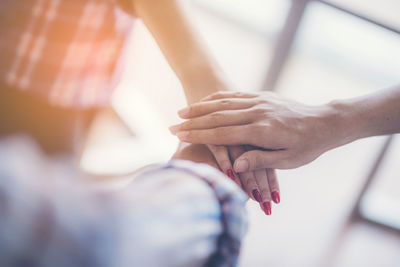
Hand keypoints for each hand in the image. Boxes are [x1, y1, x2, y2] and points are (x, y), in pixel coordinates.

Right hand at [170, 91, 341, 171]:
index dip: (199, 135)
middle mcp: (258, 113)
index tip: (179, 135)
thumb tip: (235, 167)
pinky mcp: (262, 96)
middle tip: (172, 125)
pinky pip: (235, 95)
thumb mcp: (287, 160)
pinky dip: (217, 97)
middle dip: (193, 121)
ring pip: (224, 103)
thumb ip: (259, 161)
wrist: (325, 122)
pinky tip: (205, 99)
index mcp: (262, 132)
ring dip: (201, 107)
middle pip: (218, 116)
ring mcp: (260, 101)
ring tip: (181, 111)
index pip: (223, 133)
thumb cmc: (307, 146)